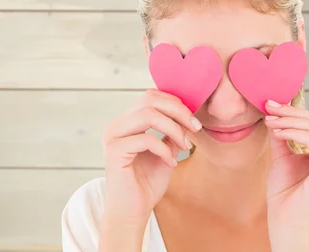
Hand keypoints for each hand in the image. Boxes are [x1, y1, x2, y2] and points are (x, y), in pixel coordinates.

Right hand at [101, 88, 201, 221]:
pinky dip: (164, 149)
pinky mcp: (114, 151)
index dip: (176, 103)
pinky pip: (146, 139)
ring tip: (185, 146)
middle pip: (150, 99)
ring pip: (148, 114)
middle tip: (195, 128)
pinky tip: (171, 162)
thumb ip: (170, 131)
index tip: (194, 121)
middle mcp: (117, 125)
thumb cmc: (147, 183)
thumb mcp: (165, 150)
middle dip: (178, 111)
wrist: (133, 212)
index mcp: (127, 122)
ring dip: (174, 128)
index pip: (151, 96)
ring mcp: (113, 136)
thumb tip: (187, 113)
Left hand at [264, 87, 308, 248]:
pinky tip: (277, 132)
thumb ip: (284, 132)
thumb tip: (276, 108)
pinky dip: (293, 132)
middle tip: (271, 106)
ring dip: (290, 120)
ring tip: (270, 120)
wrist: (284, 219)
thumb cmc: (285, 191)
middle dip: (294, 110)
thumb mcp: (282, 154)